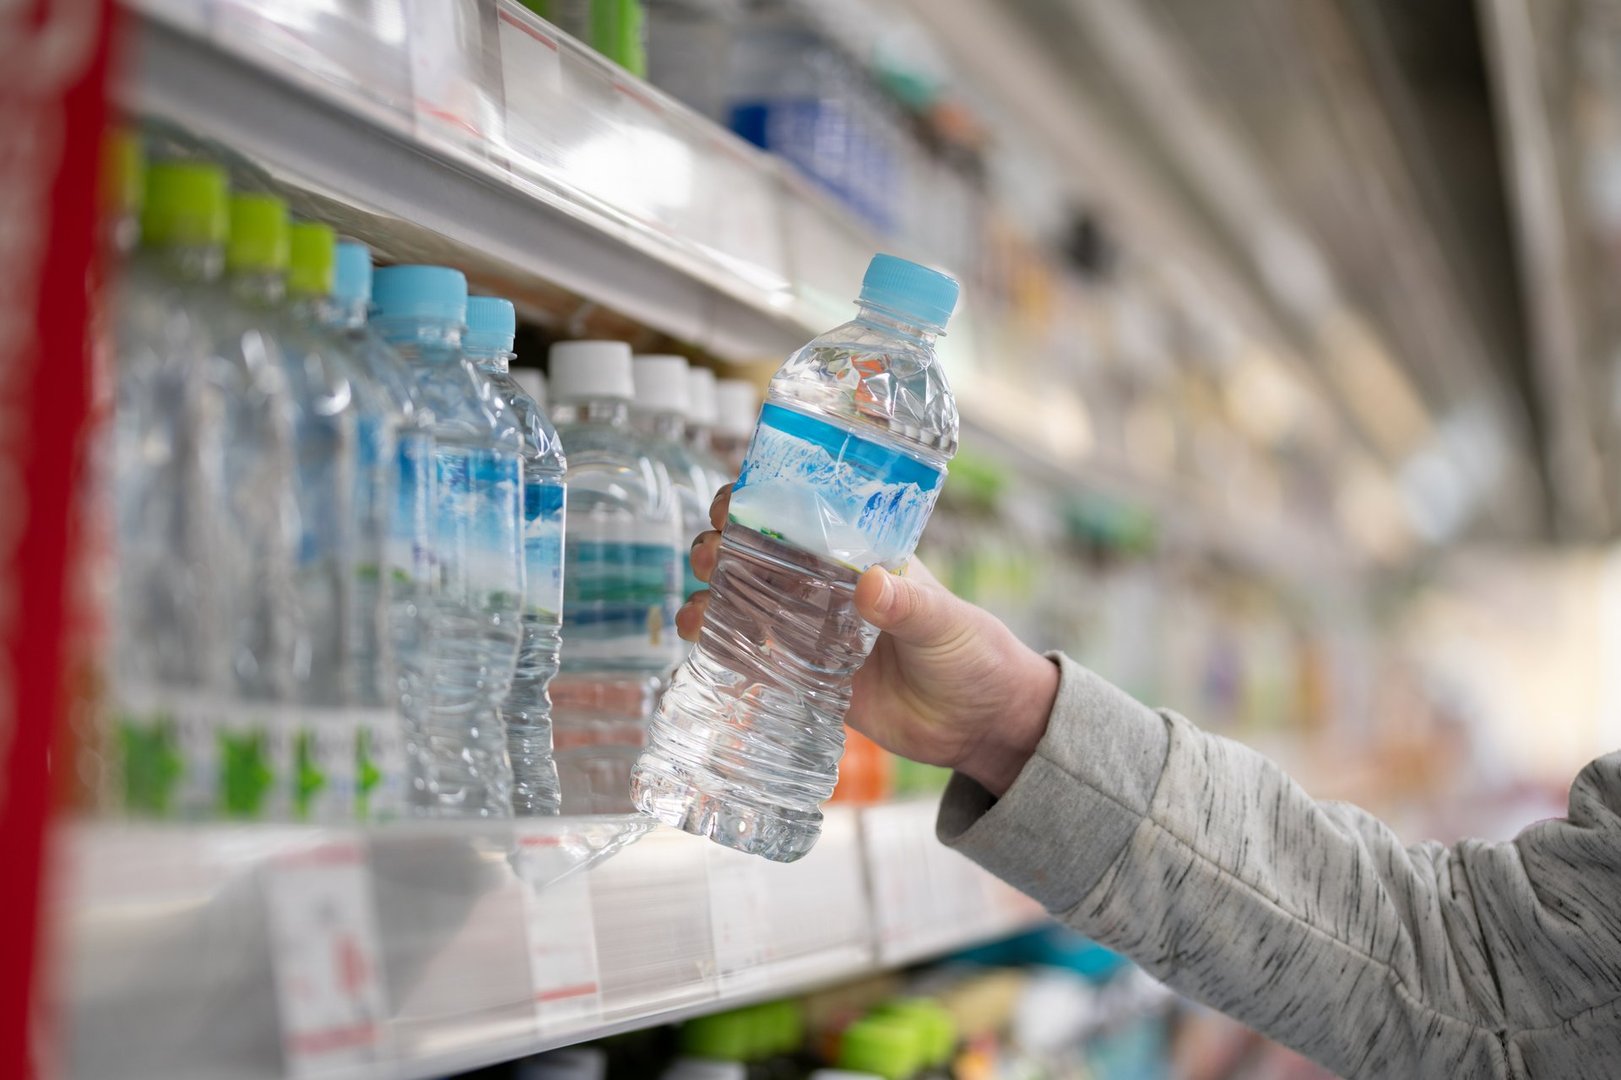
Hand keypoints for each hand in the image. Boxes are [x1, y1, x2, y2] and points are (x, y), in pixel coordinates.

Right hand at [681, 485, 1058, 796]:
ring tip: (697, 604)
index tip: (730, 501)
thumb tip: (871, 584)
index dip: (758, 500)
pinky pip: (753, 654)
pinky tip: (698, 638)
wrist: (979, 725)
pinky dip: (720, 643)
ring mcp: (812, 630)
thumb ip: (910, 604)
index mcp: (861, 555)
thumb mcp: (946, 623)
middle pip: (759, 553)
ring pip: (746, 600)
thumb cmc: (973, 655)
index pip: (803, 514)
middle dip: (723, 545)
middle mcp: (828, 586)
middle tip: (710, 554)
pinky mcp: (805, 675)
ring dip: (712, 593)